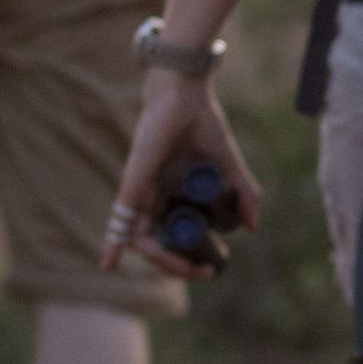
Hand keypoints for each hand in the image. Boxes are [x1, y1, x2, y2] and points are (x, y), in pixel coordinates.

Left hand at [100, 70, 260, 279]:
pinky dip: (113, 244)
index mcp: (171, 194)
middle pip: (158, 243)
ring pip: (141, 238)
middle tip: (205, 271)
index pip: (174, 236)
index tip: (213, 268)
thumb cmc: (202, 121)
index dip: (190, 257)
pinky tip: (109, 264)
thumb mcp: (227, 164)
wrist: (186, 91)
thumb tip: (253, 227)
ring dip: (163, 260)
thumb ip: (242, 193)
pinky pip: (120, 218)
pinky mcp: (133, 182)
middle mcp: (152, 196)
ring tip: (190, 269)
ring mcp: (140, 190)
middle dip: (180, 265)